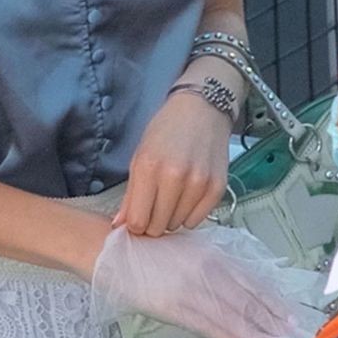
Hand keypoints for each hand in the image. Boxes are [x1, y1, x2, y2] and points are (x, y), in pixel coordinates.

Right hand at [89, 219, 307, 337]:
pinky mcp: (174, 304)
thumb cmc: (145, 248)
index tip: (289, 314)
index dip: (272, 300)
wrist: (111, 249)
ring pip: (232, 314)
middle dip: (271, 319)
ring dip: (257, 333)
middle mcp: (208, 269)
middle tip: (293, 335)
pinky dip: (228, 335)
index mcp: (211, 254)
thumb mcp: (185, 249)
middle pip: (247, 299)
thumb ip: (209, 265)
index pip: (250, 281)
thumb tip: (232, 287)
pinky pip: (207, 323)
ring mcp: (192, 287)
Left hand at [111, 82, 233, 234]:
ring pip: (177, 225)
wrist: (202, 110)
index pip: (137, 220)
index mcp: (148, 167)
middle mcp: (174, 177)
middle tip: (154, 206)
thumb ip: (130, 194)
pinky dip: (189, 214)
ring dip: (171, 216)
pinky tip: (187, 197)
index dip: (135, 224)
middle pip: (157, 227)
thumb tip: (120, 225)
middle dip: (152, 222)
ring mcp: (198, 183)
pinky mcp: (217, 188)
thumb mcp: (140, 156)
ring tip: (172, 195)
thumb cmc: (166, 131)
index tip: (137, 217)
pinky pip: (197, 220)